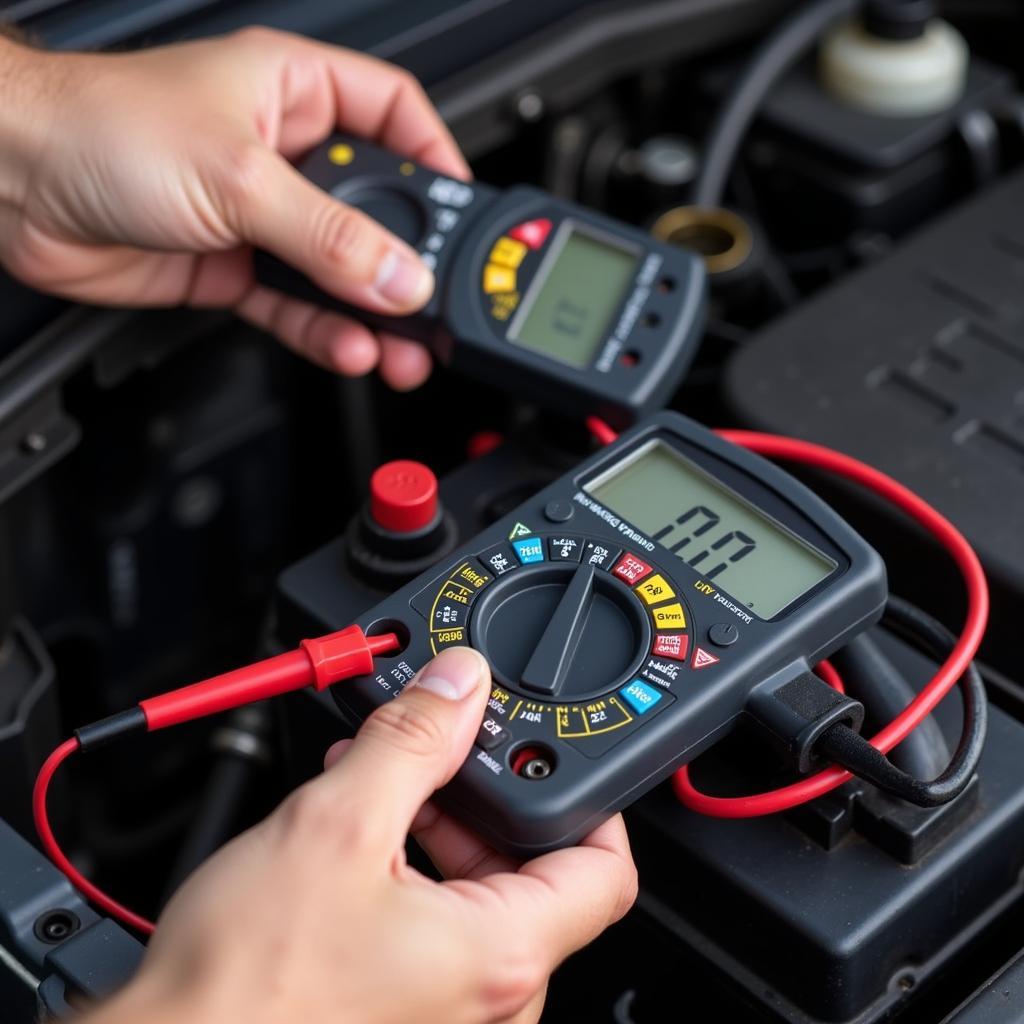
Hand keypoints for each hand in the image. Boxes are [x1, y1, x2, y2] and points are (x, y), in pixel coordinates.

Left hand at [0, 29, 469, 388]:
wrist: (14, 183)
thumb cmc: (101, 128)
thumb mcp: (239, 176)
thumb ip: (330, 236)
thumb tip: (402, 274)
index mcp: (296, 92)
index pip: (398, 118)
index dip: (439, 164)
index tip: (468, 217)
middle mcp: (287, 153)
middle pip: (378, 212)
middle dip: (408, 264)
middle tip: (439, 305)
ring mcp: (262, 216)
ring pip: (340, 272)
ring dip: (373, 315)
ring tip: (405, 349)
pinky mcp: (235, 268)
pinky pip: (299, 307)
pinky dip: (326, 332)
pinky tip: (351, 348)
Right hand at [88, 647, 637, 1023]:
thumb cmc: (244, 990)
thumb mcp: (339, 824)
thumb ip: (413, 740)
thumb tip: (459, 685)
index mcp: (504, 956)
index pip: (607, 869)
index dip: (589, 797)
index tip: (549, 752)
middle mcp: (489, 1000)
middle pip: (531, 870)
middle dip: (475, 797)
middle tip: (430, 752)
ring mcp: (445, 1012)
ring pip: (474, 895)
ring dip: (430, 825)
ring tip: (371, 781)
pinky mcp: (400, 1012)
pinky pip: (432, 927)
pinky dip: (405, 869)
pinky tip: (351, 834)